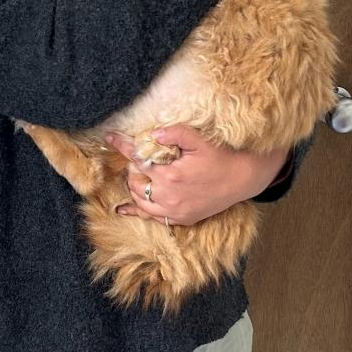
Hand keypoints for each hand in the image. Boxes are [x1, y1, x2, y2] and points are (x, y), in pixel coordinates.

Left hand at [105, 125, 287, 225]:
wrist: (241, 180)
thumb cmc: (220, 157)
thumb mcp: (199, 141)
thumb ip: (175, 134)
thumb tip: (152, 133)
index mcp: (170, 175)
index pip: (137, 158)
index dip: (122, 146)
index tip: (109, 137)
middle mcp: (168, 196)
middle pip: (134, 181)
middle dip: (131, 167)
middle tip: (136, 157)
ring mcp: (173, 211)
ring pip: (139, 200)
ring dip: (133, 186)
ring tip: (136, 174)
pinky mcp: (180, 219)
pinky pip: (151, 217)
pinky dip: (135, 211)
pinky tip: (123, 208)